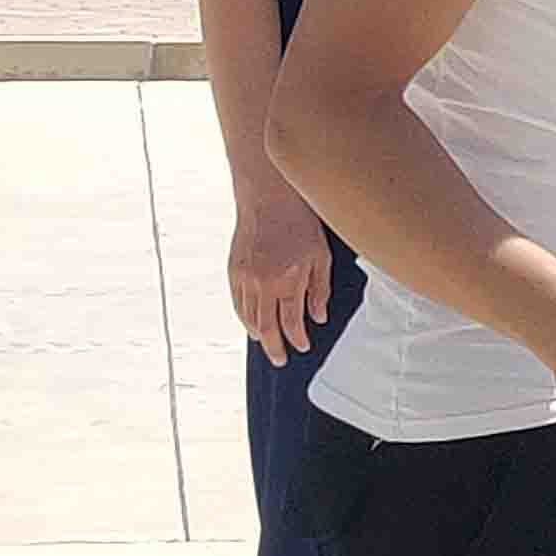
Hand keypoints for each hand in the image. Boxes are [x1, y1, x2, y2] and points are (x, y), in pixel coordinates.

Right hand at [228, 182, 337, 367]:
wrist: (269, 197)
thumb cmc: (300, 222)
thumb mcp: (321, 255)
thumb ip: (320, 290)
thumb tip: (317, 317)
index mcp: (288, 279)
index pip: (290, 322)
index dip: (297, 338)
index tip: (303, 346)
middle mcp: (263, 283)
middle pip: (265, 327)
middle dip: (274, 347)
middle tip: (280, 359)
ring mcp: (245, 277)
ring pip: (248, 318)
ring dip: (258, 334)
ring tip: (267, 343)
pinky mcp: (233, 270)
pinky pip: (237, 303)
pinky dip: (245, 317)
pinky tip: (253, 322)